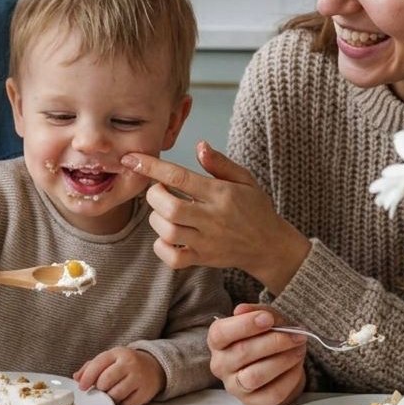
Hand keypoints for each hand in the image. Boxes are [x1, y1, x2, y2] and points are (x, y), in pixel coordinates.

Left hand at [73, 347, 165, 404]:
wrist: (154, 366)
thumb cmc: (126, 364)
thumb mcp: (110, 359)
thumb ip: (91, 366)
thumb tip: (77, 378)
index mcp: (118, 353)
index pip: (98, 364)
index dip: (87, 377)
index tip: (82, 387)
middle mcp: (129, 364)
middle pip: (106, 381)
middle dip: (99, 388)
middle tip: (100, 389)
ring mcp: (139, 378)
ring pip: (115, 395)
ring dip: (110, 397)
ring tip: (111, 392)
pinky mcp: (145, 393)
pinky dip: (121, 404)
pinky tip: (123, 397)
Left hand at [120, 141, 310, 294]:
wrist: (270, 246)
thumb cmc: (256, 209)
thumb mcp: (245, 179)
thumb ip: (220, 163)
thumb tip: (199, 145)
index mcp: (220, 194)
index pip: (179, 177)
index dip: (152, 167)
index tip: (132, 159)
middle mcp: (212, 218)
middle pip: (169, 207)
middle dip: (153, 195)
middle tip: (158, 190)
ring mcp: (206, 241)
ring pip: (167, 231)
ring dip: (156, 218)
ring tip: (163, 211)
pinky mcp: (203, 259)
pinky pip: (173, 258)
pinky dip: (161, 247)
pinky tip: (167, 235)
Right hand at [207, 304, 306, 404]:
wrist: (277, 363)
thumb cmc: (266, 337)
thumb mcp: (264, 318)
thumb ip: (257, 311)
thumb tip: (241, 310)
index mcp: (217, 341)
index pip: (221, 333)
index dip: (245, 325)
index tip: (269, 319)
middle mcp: (220, 365)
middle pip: (242, 353)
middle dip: (274, 341)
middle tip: (296, 335)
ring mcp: (235, 387)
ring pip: (255, 376)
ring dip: (283, 360)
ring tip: (298, 349)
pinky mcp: (253, 403)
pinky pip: (273, 393)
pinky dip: (290, 378)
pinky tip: (297, 366)